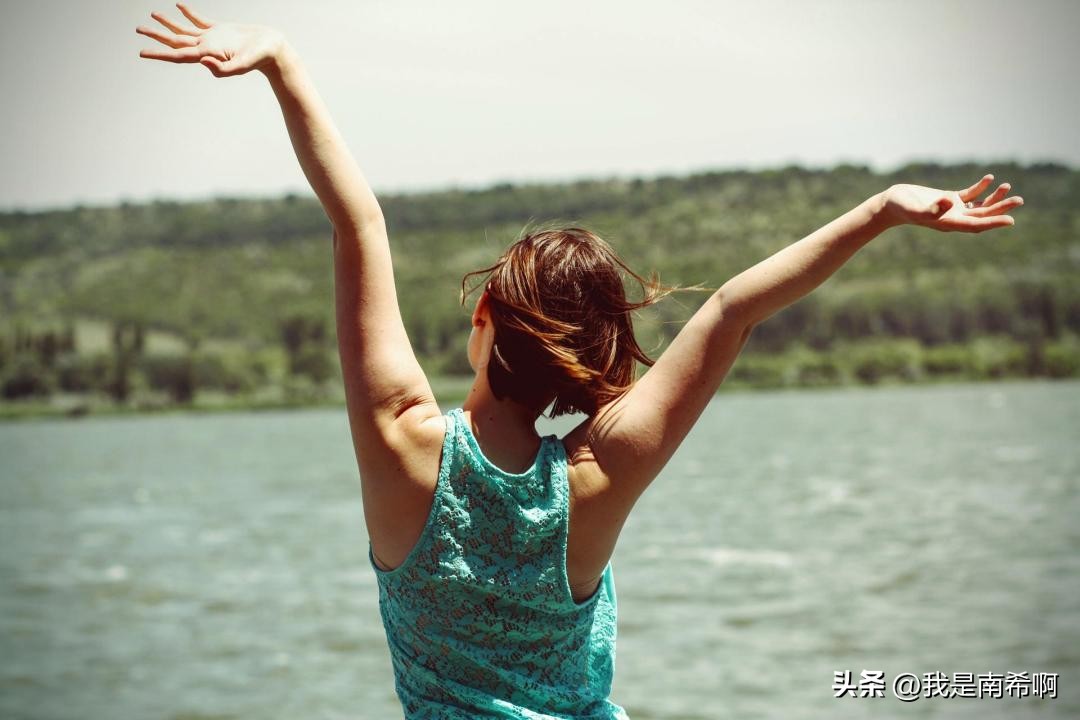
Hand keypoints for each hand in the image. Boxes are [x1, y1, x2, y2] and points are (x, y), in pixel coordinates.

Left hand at [137, 3, 284, 76]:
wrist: (273, 50)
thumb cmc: (260, 58)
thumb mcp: (243, 65)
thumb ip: (223, 68)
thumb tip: (202, 62)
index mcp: (207, 55)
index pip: (177, 55)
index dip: (159, 53)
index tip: (142, 52)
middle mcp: (206, 47)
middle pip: (175, 42)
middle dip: (156, 36)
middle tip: (139, 30)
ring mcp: (212, 39)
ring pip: (184, 30)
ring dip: (168, 24)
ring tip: (153, 15)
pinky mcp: (220, 30)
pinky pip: (199, 20)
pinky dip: (188, 13)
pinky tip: (179, 6)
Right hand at [883, 175, 1022, 232]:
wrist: (891, 204)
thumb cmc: (901, 208)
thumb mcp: (915, 208)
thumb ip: (931, 209)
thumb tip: (949, 202)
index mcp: (948, 223)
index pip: (976, 224)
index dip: (993, 222)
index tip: (1010, 221)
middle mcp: (953, 218)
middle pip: (982, 215)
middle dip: (1000, 209)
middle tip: (1019, 201)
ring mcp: (952, 209)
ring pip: (978, 206)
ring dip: (994, 198)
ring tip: (1008, 187)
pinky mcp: (948, 199)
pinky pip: (969, 195)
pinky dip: (980, 188)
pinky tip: (990, 178)